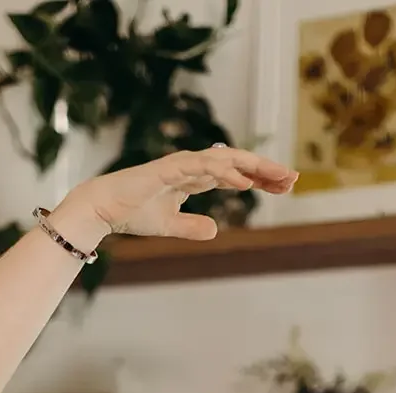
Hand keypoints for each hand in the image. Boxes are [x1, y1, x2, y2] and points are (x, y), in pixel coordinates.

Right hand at [61, 145, 297, 243]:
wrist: (102, 209)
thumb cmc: (132, 213)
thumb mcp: (169, 225)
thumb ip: (192, 227)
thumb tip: (215, 230)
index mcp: (193, 177)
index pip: (234, 173)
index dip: (260, 178)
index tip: (284, 185)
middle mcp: (191, 166)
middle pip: (236, 163)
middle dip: (265, 169)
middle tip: (293, 178)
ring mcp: (180, 165)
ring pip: (225, 160)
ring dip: (253, 167)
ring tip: (278, 176)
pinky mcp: (168, 168)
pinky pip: (202, 167)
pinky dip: (225, 172)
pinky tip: (245, 180)